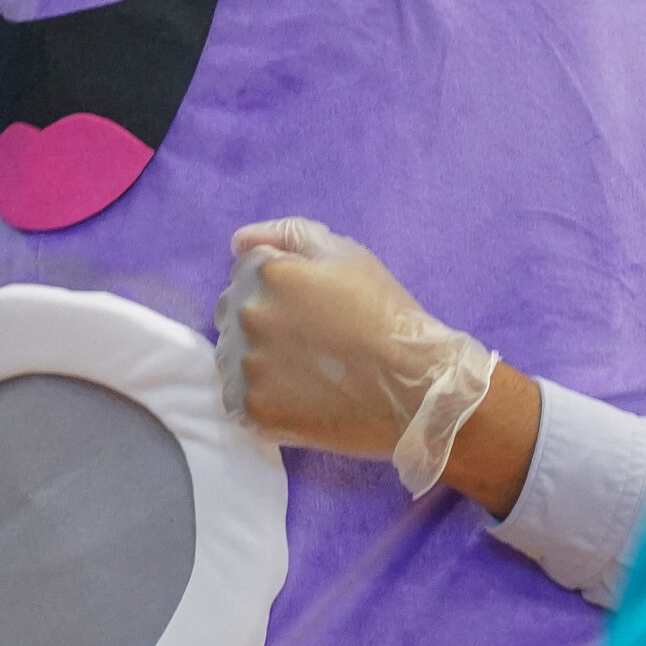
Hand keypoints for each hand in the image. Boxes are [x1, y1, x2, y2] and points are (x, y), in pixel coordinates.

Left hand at [215, 219, 499, 496]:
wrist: (414, 387)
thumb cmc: (386, 314)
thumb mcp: (347, 253)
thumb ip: (287, 234)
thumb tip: (236, 242)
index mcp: (266, 273)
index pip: (243, 270)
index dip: (276, 285)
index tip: (307, 305)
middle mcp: (247, 317)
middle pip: (231, 312)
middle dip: (260, 318)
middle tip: (306, 339)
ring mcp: (247, 367)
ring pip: (231, 356)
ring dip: (255, 358)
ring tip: (302, 369)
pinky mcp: (252, 410)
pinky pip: (236, 398)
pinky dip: (257, 397)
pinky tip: (294, 395)